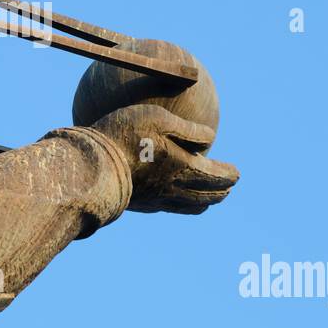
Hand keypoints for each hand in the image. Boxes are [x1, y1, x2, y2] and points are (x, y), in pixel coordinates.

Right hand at [91, 104, 238, 214]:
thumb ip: (188, 130)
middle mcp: (173, 188)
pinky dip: (180, 205)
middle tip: (228, 187)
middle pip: (205, 195)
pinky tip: (172, 199)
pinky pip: (167, 207)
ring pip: (187, 206)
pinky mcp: (139, 204)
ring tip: (208, 200)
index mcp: (183, 168)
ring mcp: (156, 200)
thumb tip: (211, 139)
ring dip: (203, 202)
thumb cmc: (125, 136)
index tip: (237, 173)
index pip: (216, 176)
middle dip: (220, 191)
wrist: (91, 166)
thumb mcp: (159, 119)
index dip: (229, 175)